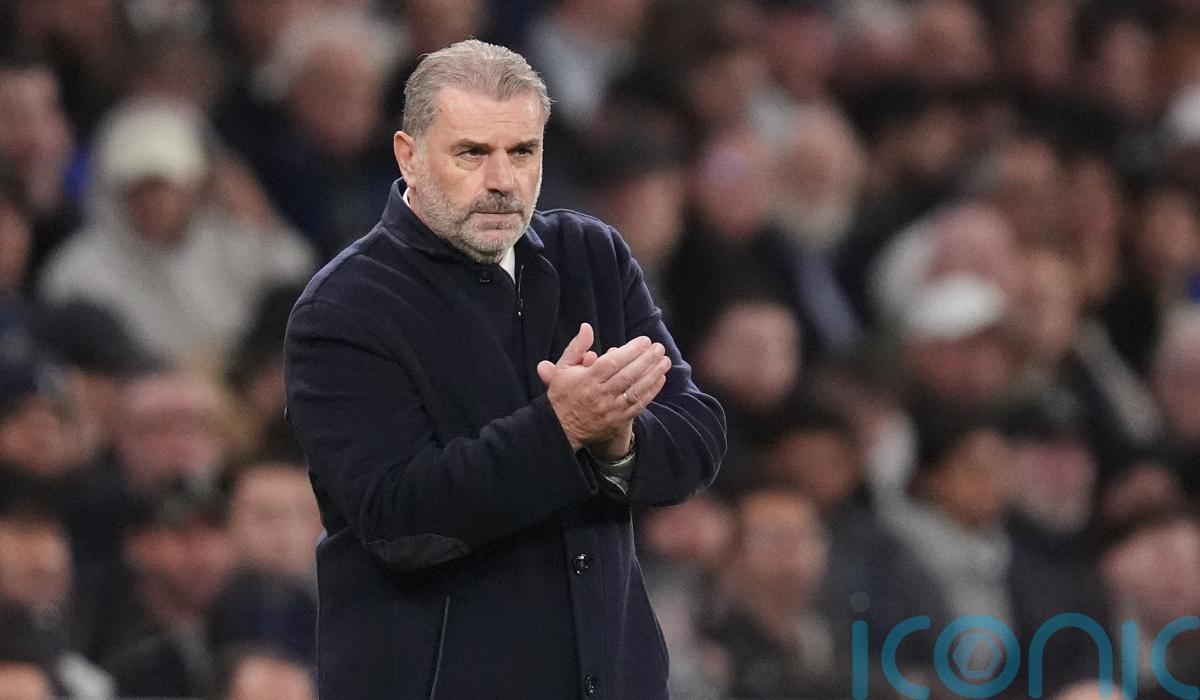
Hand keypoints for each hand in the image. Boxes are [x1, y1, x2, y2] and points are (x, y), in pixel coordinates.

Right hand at [537, 323, 670, 451]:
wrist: (561, 428)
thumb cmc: (563, 394)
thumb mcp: (563, 368)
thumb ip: (577, 347)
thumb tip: (587, 327)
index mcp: (586, 379)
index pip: (611, 362)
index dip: (630, 351)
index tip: (645, 341)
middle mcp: (599, 394)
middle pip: (627, 375)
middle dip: (646, 360)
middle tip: (659, 348)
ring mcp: (609, 410)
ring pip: (635, 390)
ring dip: (653, 375)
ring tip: (665, 361)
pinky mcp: (617, 421)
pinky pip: (637, 406)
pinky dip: (651, 392)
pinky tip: (660, 379)